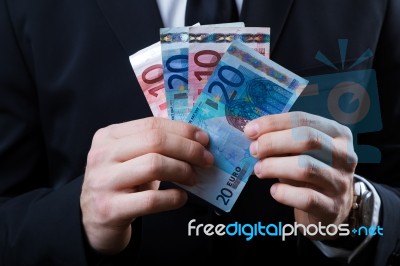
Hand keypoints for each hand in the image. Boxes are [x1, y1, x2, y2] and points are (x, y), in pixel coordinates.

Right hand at [80, 117, 212, 253]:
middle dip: (188, 149)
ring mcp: (104, 182)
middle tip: (207, 160)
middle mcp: (103, 155)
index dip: (183, 130)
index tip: (204, 139)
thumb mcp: (130, 158)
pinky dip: (173, 198)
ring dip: (183, 170)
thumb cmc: (121, 183)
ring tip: (194, 178)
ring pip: (154, 165)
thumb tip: (197, 141)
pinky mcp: (110, 209)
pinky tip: (181, 198)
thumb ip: (154, 146)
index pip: (152, 124)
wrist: (94, 219)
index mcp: (109, 136)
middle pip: (155, 141)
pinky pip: (151, 200)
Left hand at [244, 111, 357, 239]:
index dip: (273, 123)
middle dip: (273, 142)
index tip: (250, 130)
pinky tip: (274, 190)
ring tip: (259, 169)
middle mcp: (345, 156)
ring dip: (274, 166)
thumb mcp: (301, 151)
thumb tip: (253, 133)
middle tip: (254, 150)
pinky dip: (284, 193)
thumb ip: (283, 140)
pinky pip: (306, 198)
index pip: (303, 120)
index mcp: (337, 134)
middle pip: (308, 140)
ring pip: (306, 168)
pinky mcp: (333, 207)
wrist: (332, 209)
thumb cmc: (311, 173)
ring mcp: (341, 183)